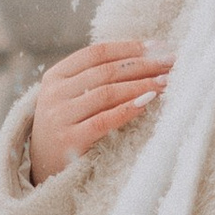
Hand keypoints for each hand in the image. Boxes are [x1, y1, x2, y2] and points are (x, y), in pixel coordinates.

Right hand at [28, 38, 169, 183]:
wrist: (43, 167)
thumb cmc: (68, 127)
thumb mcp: (71, 98)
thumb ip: (95, 79)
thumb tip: (146, 58)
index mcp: (55, 76)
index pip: (96, 53)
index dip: (130, 47)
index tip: (158, 47)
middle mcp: (54, 93)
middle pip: (106, 71)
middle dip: (143, 64)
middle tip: (171, 62)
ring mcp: (60, 117)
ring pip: (107, 93)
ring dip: (141, 85)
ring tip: (166, 82)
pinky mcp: (69, 140)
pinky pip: (104, 120)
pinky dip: (128, 108)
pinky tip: (149, 101)